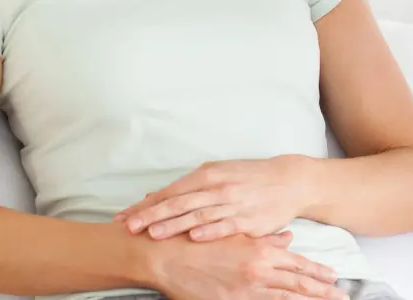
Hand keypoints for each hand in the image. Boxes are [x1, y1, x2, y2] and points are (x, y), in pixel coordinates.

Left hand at [116, 156, 314, 241]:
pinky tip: (194, 237)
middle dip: (151, 216)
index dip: (146, 205)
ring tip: (153, 234)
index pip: (170, 191)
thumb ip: (188, 189)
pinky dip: (209, 230)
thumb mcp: (218, 175)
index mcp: (207, 175)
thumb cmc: (249, 179)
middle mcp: (217, 187)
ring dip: (174, 225)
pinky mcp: (247, 219)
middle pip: (178, 202)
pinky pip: (225, 225)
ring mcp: (232, 203)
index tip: (124, 216)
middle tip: (129, 227)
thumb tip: (156, 197)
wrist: (287, 181)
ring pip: (197, 214)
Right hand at [149, 231, 345, 299]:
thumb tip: (288, 239)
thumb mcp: (237, 232)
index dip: (316, 272)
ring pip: (285, 299)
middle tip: (343, 297)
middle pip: (297, 284)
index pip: (296, 264)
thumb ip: (265, 238)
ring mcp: (246, 289)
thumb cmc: (201, 238)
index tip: (334, 278)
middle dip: (322, 292)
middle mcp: (258, 269)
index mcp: (260, 250)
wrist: (168, 251)